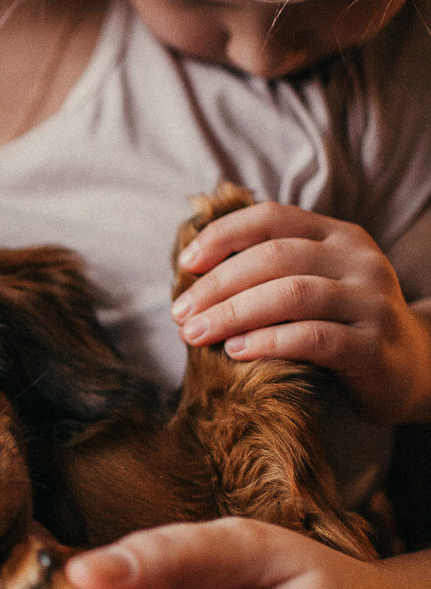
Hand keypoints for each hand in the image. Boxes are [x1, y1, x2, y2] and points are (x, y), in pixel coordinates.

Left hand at [170, 201, 430, 423]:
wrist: (412, 370)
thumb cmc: (342, 328)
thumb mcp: (313, 288)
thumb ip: (270, 274)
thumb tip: (193, 280)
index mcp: (337, 236)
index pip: (272, 218)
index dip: (223, 235)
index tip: (185, 264)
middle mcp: (358, 260)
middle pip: (276, 256)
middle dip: (219, 284)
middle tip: (179, 314)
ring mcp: (371, 302)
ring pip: (293, 294)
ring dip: (235, 313)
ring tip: (197, 334)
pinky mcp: (373, 347)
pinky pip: (314, 338)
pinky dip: (269, 342)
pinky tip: (236, 352)